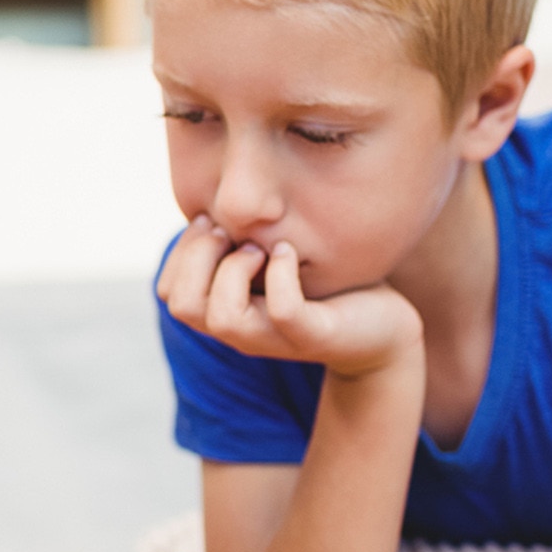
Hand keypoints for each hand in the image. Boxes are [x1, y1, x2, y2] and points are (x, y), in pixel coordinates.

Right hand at [158, 216, 422, 377]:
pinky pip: (283, 311)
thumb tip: (206, 213)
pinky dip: (281, 274)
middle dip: (199, 256)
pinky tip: (289, 252)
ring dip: (235, 269)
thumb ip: (236, 246)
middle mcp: (241, 331)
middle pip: (182, 305)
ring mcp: (274, 338)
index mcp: (224, 312)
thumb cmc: (325, 287)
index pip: (169, 292)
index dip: (182, 252)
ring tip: (261, 247)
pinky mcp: (313, 336)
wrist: (382, 330)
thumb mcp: (269, 261)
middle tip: (234, 233)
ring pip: (221, 317)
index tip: (214, 222)